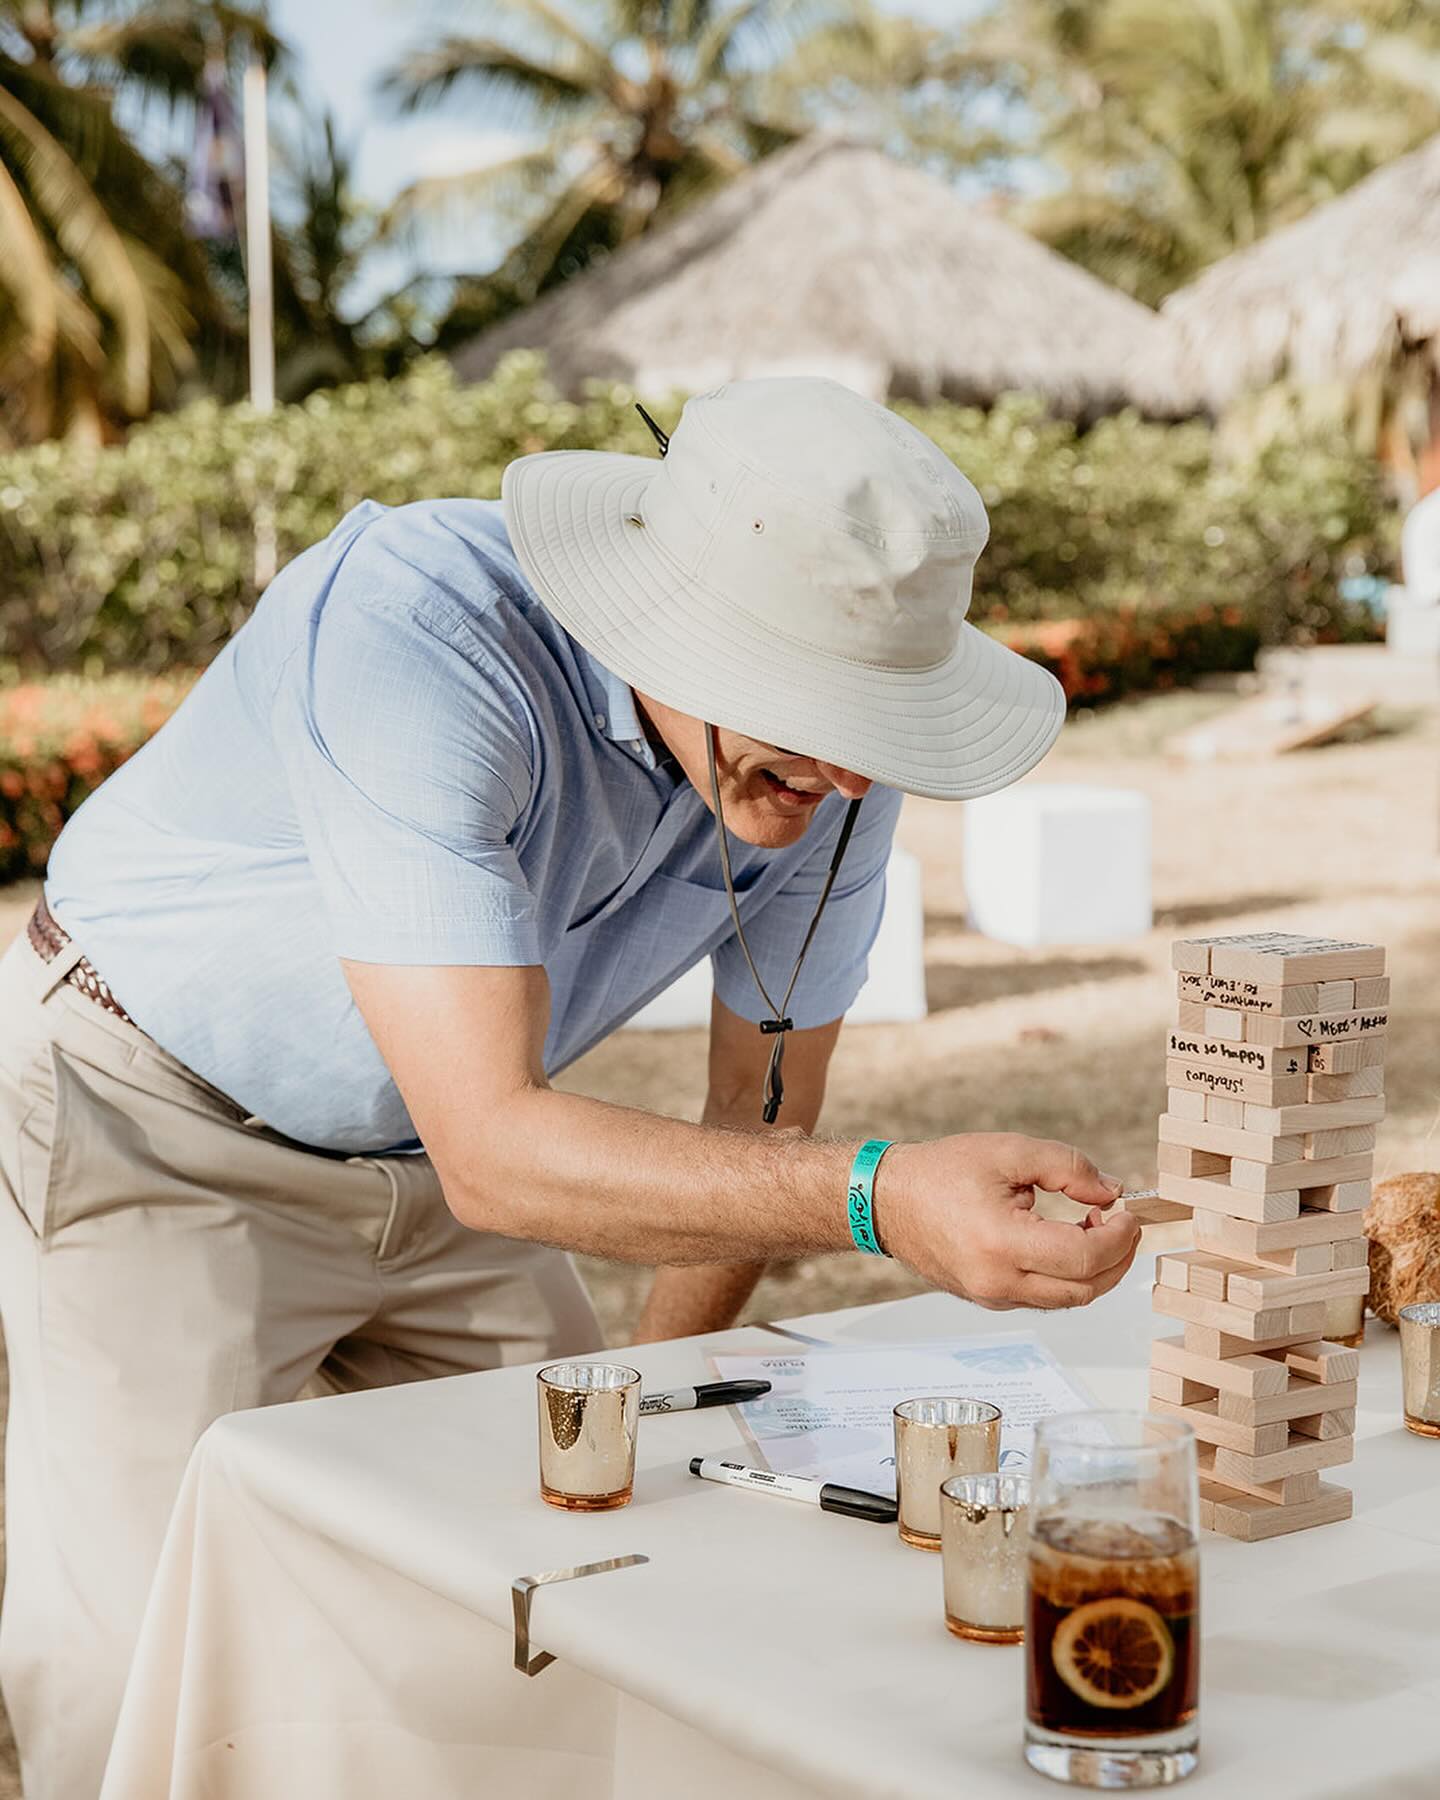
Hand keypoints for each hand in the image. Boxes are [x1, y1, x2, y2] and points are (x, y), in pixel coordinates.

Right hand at [880, 1133, 1139, 1309]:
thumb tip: (1111, 1192)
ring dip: (1094, 1270)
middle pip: (1085, 1290)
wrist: (888, 1200)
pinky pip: (1043, 1298)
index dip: (1119, 1237)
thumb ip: (1068, 1167)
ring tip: (1093, 1228)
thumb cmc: (938, 1173)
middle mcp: (997, 1281)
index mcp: (1002, 1243)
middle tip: (1123, 1224)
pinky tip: (1066, 1242)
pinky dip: (1067, 1276)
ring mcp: (992, 1297)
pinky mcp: (988, 1299)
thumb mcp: (1008, 1151)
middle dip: (1117, 1258)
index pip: (1085, 1257)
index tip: (1129, 1213)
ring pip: (1067, 1300)